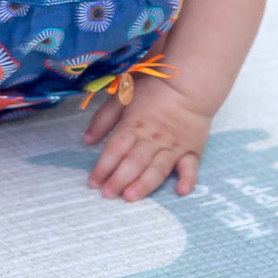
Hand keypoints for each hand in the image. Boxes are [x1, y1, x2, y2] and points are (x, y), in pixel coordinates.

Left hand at [82, 82, 211, 200]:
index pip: (115, 149)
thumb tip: (87, 140)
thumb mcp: (123, 95)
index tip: (92, 182)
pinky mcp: (191, 151)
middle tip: (107, 194)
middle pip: (134, 161)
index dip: (103, 166)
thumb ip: (104, 118)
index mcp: (134, 124)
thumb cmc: (154, 87)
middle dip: (119, 179)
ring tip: (131, 196)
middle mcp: (153, 138)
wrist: (191, 81)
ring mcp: (173, 146)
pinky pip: (190, 167)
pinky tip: (181, 191)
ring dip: (144, 184)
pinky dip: (187, 179)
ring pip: (157, 168)